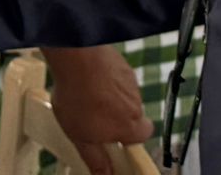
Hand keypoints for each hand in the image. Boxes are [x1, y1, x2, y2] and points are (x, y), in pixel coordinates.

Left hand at [43, 46, 151, 174]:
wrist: (77, 58)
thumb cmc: (78, 97)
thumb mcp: (80, 137)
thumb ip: (95, 158)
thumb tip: (104, 174)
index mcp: (129, 126)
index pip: (143, 136)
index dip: (129, 138)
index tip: (114, 137)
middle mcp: (135, 104)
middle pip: (133, 115)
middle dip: (117, 117)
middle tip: (96, 116)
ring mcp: (130, 82)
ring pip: (125, 96)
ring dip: (112, 98)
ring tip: (88, 96)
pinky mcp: (122, 65)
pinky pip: (118, 78)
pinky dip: (107, 80)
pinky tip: (89, 80)